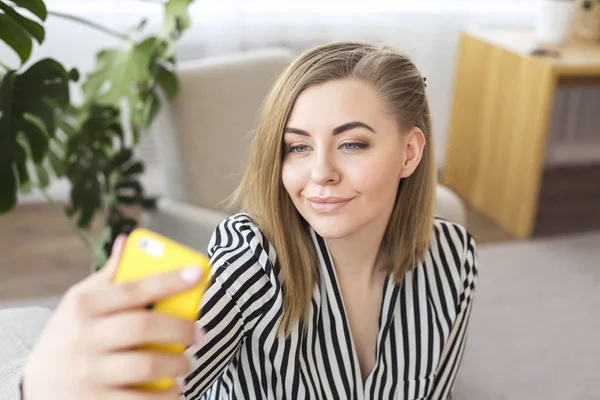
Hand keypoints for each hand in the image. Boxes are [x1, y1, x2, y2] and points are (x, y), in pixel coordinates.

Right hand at [22, 235, 206, 399]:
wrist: (36, 385)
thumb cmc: (68, 335)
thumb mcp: (79, 301)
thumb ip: (109, 275)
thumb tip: (129, 241)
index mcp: (84, 306)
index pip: (134, 288)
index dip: (169, 280)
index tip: (197, 273)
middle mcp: (84, 338)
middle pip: (145, 327)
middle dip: (181, 329)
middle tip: (201, 333)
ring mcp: (89, 373)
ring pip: (147, 365)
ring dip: (178, 364)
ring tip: (188, 363)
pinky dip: (166, 396)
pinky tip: (177, 389)